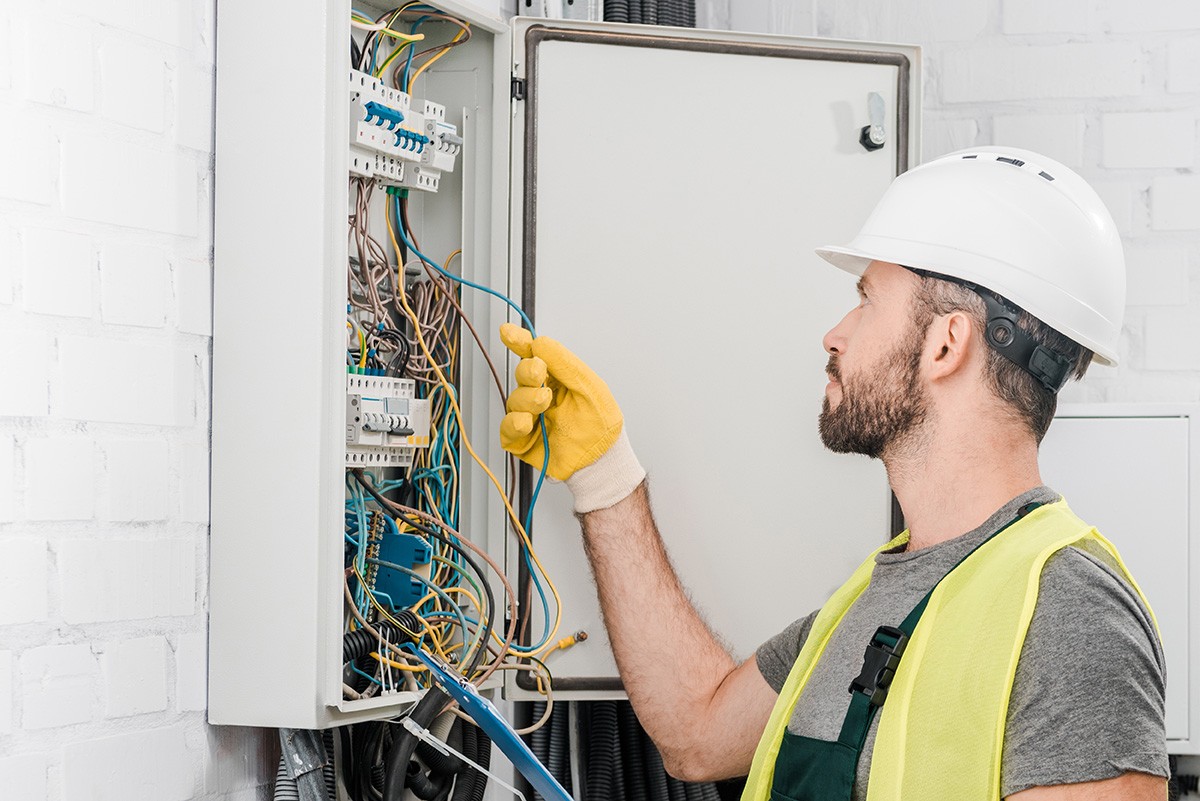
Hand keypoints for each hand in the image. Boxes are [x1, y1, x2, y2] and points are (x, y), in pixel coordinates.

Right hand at [499, 323, 644, 511]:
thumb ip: (565, 363)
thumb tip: (540, 342)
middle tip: (538, 373)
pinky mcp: (522, 440)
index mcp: (557, 379)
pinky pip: (508, 428)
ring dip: (527, 399)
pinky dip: (514, 423)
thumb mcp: (589, 387)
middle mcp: (541, 395)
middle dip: (528, 372)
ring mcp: (530, 417)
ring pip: (514, 400)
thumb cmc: (601, 425)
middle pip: (522, 375)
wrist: (602, 460)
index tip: (507, 332)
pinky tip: (526, 422)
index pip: (533, 356)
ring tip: (543, 404)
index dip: (519, 343)